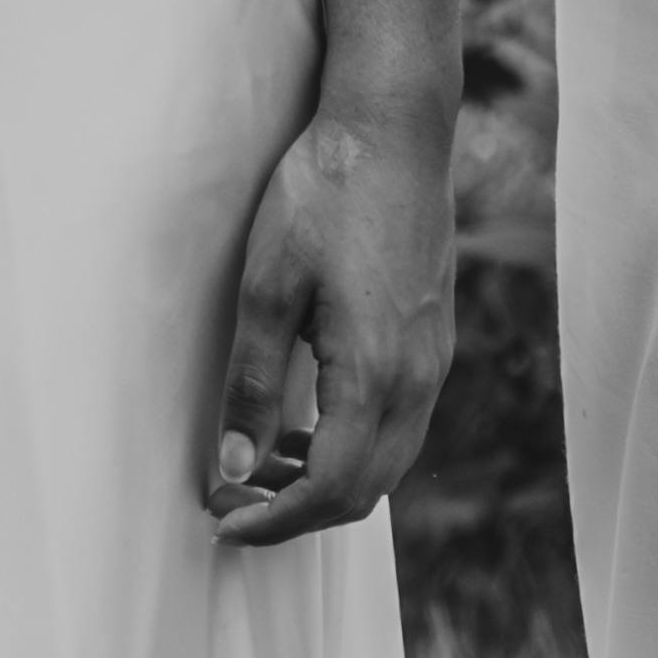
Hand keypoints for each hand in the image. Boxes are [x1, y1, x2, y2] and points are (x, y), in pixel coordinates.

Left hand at [207, 94, 454, 542]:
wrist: (394, 137)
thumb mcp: (266, 286)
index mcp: (376, 374)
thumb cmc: (322, 198)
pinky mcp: (435, 344)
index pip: (333, 489)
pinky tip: (304, 423)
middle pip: (366, 491)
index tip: (223, 521)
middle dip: (298, 512)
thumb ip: (253, 383)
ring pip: (387, 462)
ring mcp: (434, 364)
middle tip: (231, 501)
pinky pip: (399, 426)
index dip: (275, 520)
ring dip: (326, 482)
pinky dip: (352, 447)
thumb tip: (234, 464)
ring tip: (258, 465)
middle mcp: (419, 381)